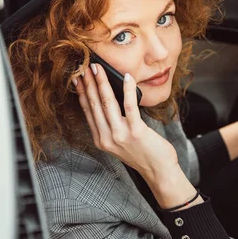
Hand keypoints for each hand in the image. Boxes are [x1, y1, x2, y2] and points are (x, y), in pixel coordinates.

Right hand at [75, 65, 178, 182]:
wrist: (159, 172)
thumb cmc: (143, 154)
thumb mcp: (120, 141)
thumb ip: (112, 124)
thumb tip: (109, 97)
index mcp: (101, 139)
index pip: (88, 110)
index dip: (82, 92)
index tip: (78, 77)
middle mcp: (106, 138)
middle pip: (94, 104)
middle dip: (89, 83)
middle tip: (86, 66)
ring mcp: (120, 135)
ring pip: (107, 103)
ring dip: (102, 83)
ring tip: (98, 68)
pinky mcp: (136, 131)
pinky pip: (129, 106)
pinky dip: (127, 90)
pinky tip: (127, 77)